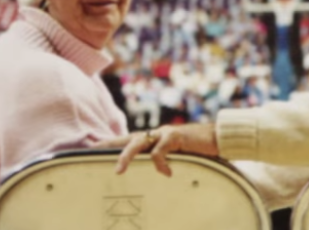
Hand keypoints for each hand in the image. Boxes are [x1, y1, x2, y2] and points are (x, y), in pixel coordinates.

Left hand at [92, 124, 218, 176]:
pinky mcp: (175, 136)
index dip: (108, 143)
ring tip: (119, 171)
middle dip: (108, 147)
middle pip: (127, 139)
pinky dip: (160, 164)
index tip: (90, 148)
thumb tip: (154, 175)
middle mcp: (156, 133)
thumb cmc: (198, 149)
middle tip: (93, 155)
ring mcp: (164, 133)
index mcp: (154, 138)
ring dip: (126, 157)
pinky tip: (167, 173)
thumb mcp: (177, 156)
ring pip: (137, 142)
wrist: (218, 138)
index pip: (127, 139)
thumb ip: (163, 161)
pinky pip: (159, 151)